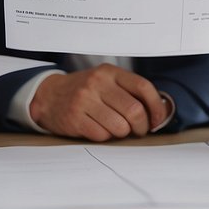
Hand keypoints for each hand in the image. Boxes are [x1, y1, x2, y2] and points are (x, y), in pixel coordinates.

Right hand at [29, 64, 168, 140]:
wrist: (49, 96)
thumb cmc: (85, 91)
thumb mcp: (105, 81)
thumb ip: (128, 91)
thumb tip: (158, 112)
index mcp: (109, 72)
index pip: (143, 87)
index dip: (156, 106)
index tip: (157, 119)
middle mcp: (97, 83)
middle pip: (134, 110)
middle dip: (142, 126)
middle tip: (139, 129)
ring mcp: (84, 101)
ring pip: (120, 127)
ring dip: (123, 133)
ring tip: (117, 129)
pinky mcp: (74, 119)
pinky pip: (102, 135)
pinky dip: (106, 136)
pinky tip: (100, 129)